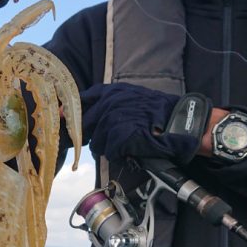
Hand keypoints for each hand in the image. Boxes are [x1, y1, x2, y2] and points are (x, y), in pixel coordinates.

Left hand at [81, 83, 211, 164]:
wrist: (180, 123)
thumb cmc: (159, 113)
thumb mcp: (132, 97)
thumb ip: (109, 103)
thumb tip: (85, 117)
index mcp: (111, 91)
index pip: (82, 101)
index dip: (73, 113)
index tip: (66, 120)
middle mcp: (109, 103)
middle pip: (86, 126)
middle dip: (96, 136)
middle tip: (112, 139)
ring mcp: (114, 120)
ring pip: (97, 143)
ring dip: (109, 147)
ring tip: (127, 143)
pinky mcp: (120, 136)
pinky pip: (110, 152)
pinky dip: (119, 154)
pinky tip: (131, 149)